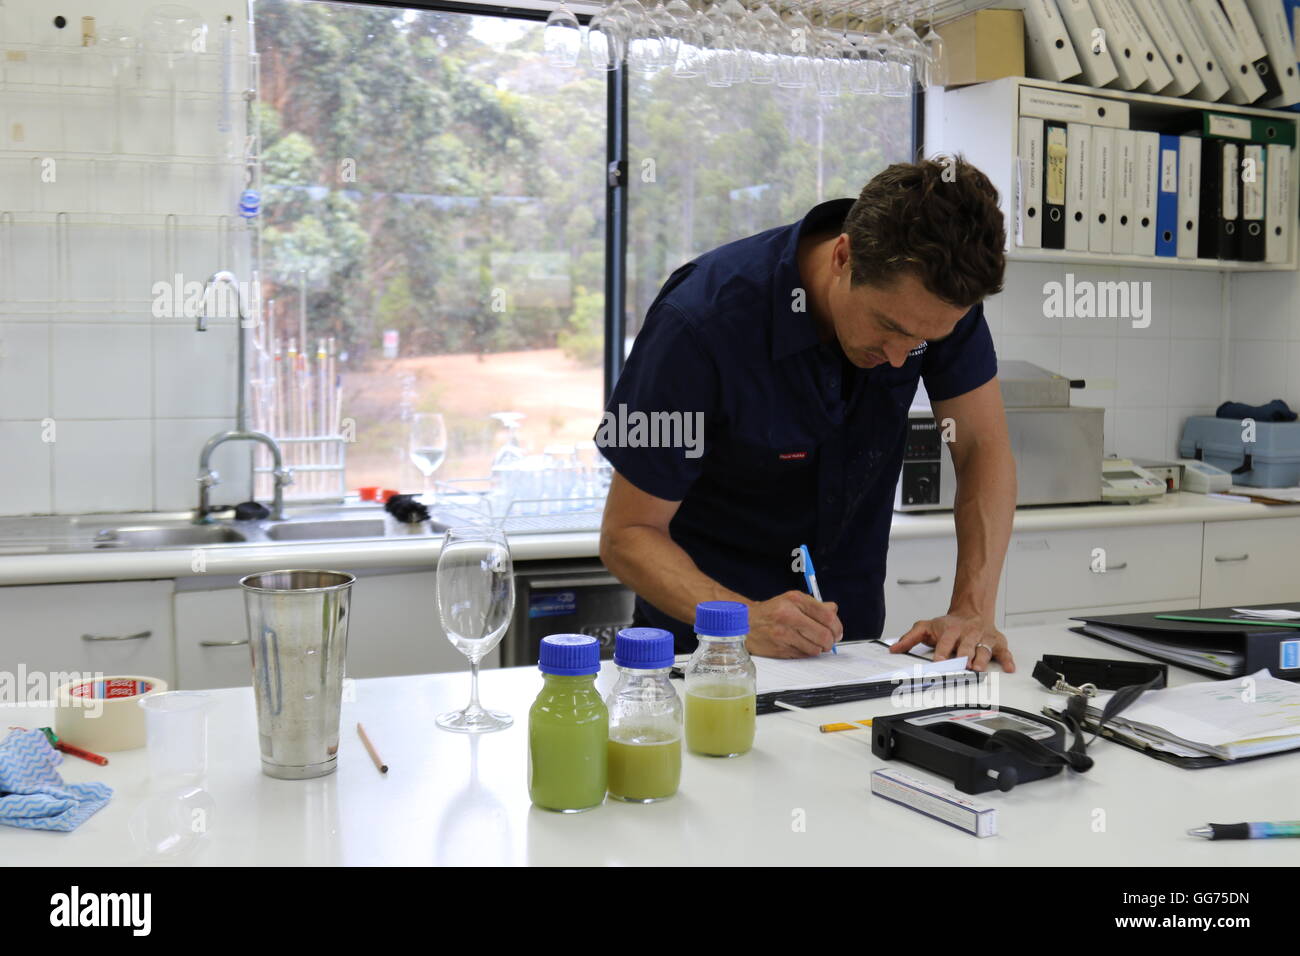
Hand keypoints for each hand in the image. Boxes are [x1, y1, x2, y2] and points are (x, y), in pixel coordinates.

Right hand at [745, 591, 842, 657]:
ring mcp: (783, 634)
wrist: (746, 623)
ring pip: (815, 648)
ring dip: (819, 648)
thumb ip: (815, 605)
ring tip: (814, 643)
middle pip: (824, 635)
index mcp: (795, 600)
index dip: (837, 627)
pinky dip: (807, 653)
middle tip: (829, 641)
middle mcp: (789, 616)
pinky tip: (802, 646)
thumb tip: (834, 611)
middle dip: (830, 641)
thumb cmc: (772, 612)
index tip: (837, 632)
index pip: (827, 616)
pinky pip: (803, 655)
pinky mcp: (779, 649)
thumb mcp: (792, 600)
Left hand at [890, 614, 1015, 672]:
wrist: (971, 611)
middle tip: (962, 665)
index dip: (942, 651)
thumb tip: (894, 649)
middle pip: (966, 646)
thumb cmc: (949, 624)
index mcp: (951, 630)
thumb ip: (910, 638)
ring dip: (982, 659)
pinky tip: (1009, 667)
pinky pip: (1003, 650)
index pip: (945, 641)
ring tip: (978, 668)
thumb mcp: (926, 627)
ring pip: (984, 649)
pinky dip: (1008, 659)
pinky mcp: (996, 642)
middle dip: (964, 655)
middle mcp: (968, 633)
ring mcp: (983, 638)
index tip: (939, 661)